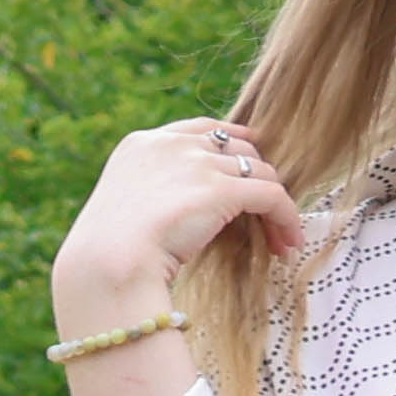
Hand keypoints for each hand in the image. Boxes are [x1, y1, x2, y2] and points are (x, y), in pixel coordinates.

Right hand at [53, 119, 303, 344]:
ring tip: (279, 238)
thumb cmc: (107, 253)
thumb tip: (187, 204)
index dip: (231, 142)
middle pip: (238, 148)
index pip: (200, 129)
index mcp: (140, 145)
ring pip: (260, 173)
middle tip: (264, 214)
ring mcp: (197, 164)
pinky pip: (273, 196)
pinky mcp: (222, 189)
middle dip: (257, 179)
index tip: (248, 160)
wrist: (107, 266)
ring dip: (275, 205)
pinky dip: (286, 218)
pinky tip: (287, 241)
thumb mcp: (124, 207)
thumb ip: (153, 190)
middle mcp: (171, 146)